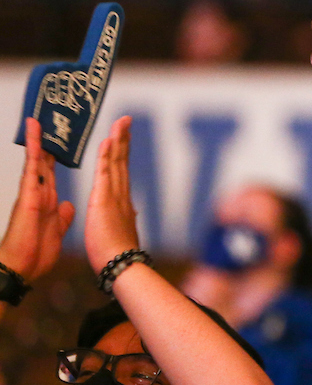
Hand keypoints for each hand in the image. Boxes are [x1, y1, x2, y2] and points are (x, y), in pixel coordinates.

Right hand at [0, 118, 75, 279]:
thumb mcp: (57, 231)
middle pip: (44, 163)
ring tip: (37, 121)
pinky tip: (34, 136)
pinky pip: (32, 168)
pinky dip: (34, 151)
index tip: (60, 142)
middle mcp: (40, 193)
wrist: (22, 268)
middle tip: (49, 121)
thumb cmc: (36, 253)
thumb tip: (68, 205)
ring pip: (36, 161)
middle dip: (47, 144)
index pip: (52, 174)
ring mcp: (32, 193)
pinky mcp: (28, 195)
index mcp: (48, 201)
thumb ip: (62, 217)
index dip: (55, 158)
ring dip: (37, 141)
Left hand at [84, 116, 140, 273]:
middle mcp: (121, 195)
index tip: (123, 136)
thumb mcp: (123, 232)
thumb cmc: (118, 254)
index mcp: (122, 202)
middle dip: (124, 139)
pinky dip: (107, 156)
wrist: (121, 265)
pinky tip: (108, 141)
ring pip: (115, 162)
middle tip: (125, 120)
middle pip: (122, 161)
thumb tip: (135, 212)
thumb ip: (128, 219)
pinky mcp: (104, 200)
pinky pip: (105, 173)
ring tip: (120, 122)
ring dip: (118, 140)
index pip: (121, 171)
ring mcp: (114, 196)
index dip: (122, 152)